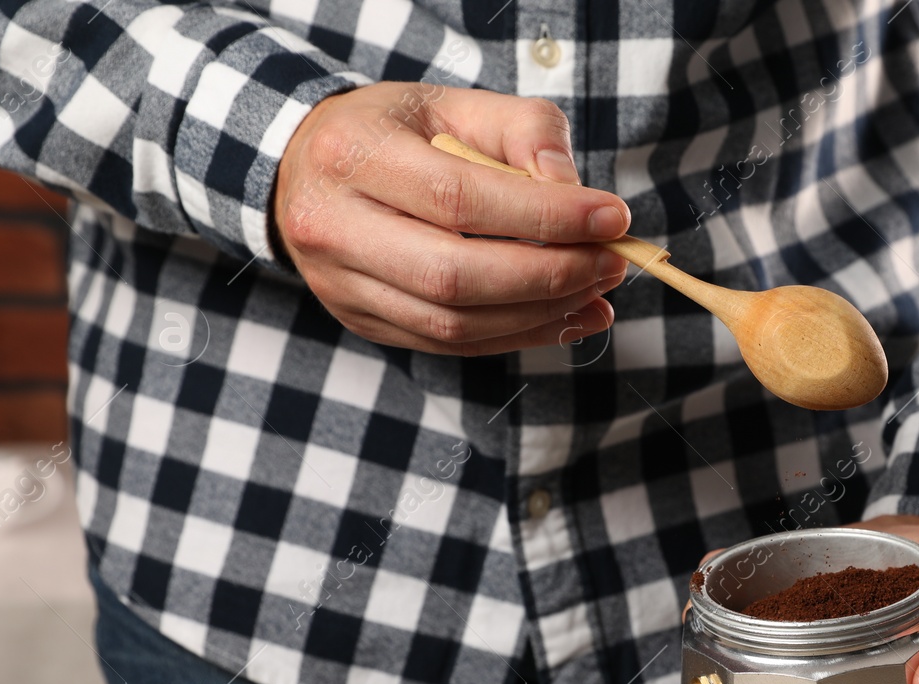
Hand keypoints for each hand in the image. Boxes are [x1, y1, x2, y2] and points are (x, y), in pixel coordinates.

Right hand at [273, 83, 630, 354]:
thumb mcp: (454, 103)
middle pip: (454, 274)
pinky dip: (519, 336)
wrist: (306, 170)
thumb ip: (524, 131)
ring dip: (541, 314)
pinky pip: (451, 345)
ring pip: (454, 323)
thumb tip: (574, 192)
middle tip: (611, 263)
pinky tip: (568, 318)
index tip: (612, 217)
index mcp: (352, 154)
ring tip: (599, 291)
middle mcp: (334, 227)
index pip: (457, 197)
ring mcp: (343, 286)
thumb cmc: (395, 132)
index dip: (544, 215)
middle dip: (549, 275)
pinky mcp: (364, 323)